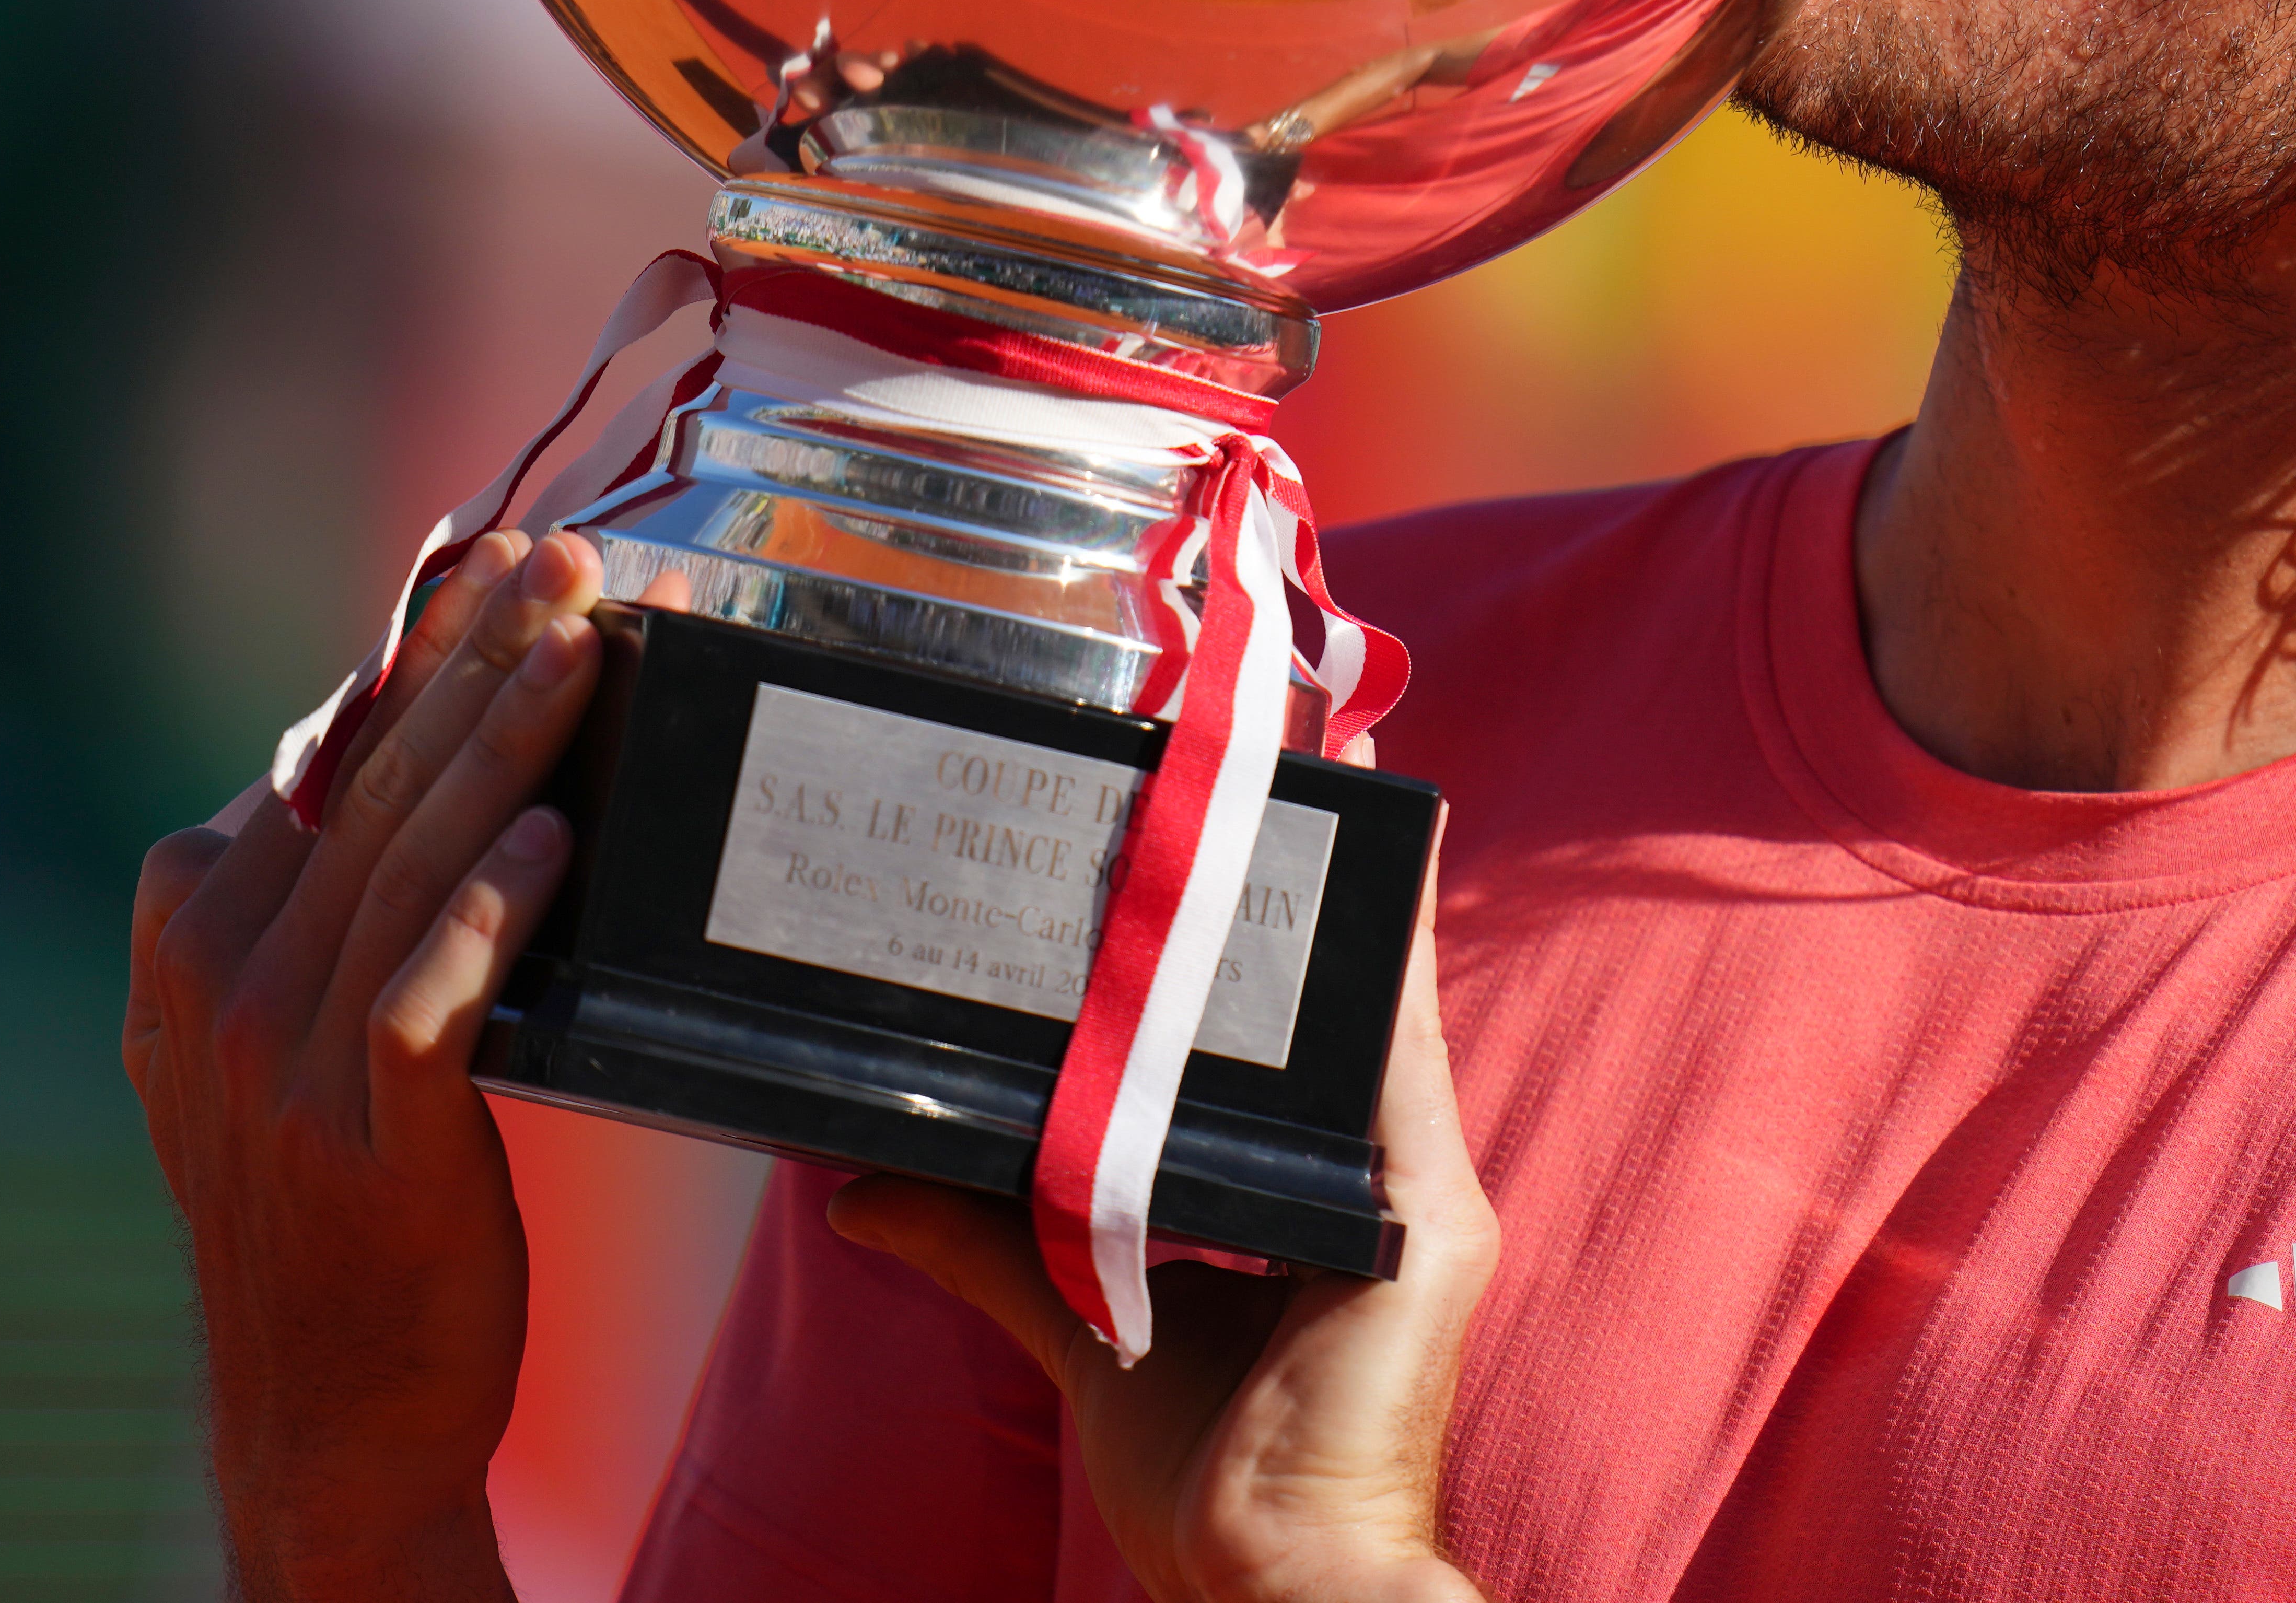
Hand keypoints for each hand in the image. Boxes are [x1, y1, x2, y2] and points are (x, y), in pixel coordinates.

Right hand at [123, 529, 612, 1602]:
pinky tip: (553, 837)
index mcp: (190, 935)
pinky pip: (426, 1001)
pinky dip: (487, 912)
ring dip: (501, 742)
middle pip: (369, 785)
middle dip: (472, 653)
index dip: (413, 650)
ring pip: (405, 865)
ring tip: (582, 646)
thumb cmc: (334, 1195)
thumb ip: (308, 903)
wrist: (325, 1407)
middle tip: (567, 556)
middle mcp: (218, 985)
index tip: (495, 555)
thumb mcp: (276, 1031)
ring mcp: (282, 1067)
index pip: (323, 756)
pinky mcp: (366, 1142)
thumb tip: (369, 749)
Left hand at [830, 843, 1499, 1602]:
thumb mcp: (1079, 1324)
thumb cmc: (1207, 1481)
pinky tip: (1378, 884)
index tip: (1209, 846)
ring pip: (1372, 1021)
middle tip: (1248, 772)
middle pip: (1326, 1018)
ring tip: (1309, 782)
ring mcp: (1418, 1202)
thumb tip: (861, 1192)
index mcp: (1319, 1203)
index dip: (1255, 950)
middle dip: (1293, 904)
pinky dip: (1387, 975)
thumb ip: (989, 1245)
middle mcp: (1378, 1186)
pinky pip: (1405, 1071)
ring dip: (1346, 906)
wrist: (1269, 1580)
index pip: (1283, 1049)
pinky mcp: (1434, 1226)